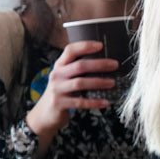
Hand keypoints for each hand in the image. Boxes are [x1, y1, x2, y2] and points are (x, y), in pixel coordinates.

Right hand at [25, 40, 119, 155]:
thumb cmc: (62, 91)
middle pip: (79, 66)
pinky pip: (80, 102)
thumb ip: (78, 69)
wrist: (44, 113)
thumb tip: (107, 62)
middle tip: (115, 65)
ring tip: (113, 83)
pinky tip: (105, 102)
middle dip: (99, 64)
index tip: (101, 45)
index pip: (70, 50)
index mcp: (59, 65)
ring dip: (99, 82)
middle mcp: (56, 75)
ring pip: (80, 83)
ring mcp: (56, 89)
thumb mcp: (66, 77)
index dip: (85, 46)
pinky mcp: (59, 103)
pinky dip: (94, 102)